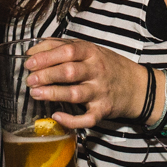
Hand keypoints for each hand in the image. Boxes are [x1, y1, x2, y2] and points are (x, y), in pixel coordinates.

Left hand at [23, 39, 150, 128]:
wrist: (137, 86)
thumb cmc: (108, 66)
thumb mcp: (89, 49)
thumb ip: (62, 46)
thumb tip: (33, 49)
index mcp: (92, 53)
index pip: (68, 51)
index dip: (47, 56)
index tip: (30, 62)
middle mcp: (97, 71)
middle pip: (69, 71)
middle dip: (47, 75)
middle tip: (30, 79)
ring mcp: (100, 92)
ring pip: (75, 94)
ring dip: (53, 94)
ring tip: (35, 93)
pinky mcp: (103, 110)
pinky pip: (86, 118)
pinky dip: (71, 120)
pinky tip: (57, 116)